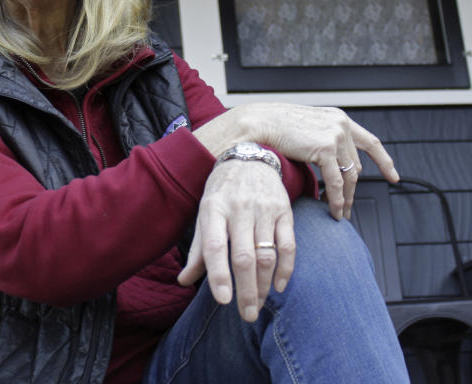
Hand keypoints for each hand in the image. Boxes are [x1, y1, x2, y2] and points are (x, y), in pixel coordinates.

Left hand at [177, 159, 293, 321]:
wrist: (249, 157)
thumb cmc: (221, 192)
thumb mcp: (204, 214)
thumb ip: (198, 249)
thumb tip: (184, 280)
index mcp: (213, 209)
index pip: (215, 247)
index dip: (219, 275)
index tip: (223, 301)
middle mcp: (239, 209)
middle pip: (244, 257)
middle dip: (246, 290)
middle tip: (247, 314)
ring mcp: (263, 209)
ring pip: (266, 255)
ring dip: (264, 285)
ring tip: (258, 304)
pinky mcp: (284, 210)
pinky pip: (288, 245)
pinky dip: (285, 269)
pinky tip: (279, 286)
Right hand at [192, 104, 397, 219]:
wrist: (258, 123)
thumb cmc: (273, 127)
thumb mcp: (305, 129)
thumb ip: (320, 140)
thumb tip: (327, 160)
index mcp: (338, 119)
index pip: (370, 142)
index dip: (383, 161)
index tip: (393, 176)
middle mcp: (341, 125)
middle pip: (355, 165)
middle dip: (353, 191)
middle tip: (348, 208)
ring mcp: (335, 135)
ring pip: (349, 176)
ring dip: (346, 198)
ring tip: (340, 213)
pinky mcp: (326, 147)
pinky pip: (336, 181)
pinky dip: (336, 199)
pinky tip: (333, 210)